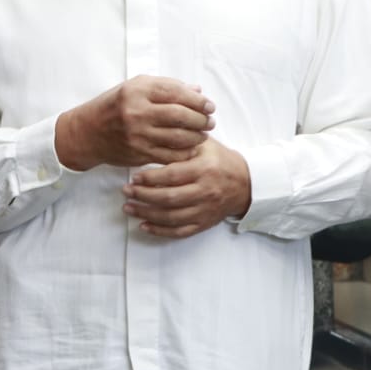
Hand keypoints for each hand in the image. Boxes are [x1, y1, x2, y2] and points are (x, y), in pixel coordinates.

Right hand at [55, 76, 214, 171]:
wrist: (87, 132)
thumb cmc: (113, 106)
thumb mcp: (134, 88)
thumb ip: (166, 87)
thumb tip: (197, 91)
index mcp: (137, 91)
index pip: (177, 93)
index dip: (198, 101)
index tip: (209, 106)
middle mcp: (137, 112)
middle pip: (181, 115)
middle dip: (201, 119)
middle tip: (209, 121)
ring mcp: (138, 134)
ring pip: (178, 137)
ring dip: (196, 137)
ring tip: (202, 134)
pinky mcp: (139, 153)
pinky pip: (170, 155)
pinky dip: (184, 152)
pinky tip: (189, 148)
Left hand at [122, 136, 251, 238]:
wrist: (245, 184)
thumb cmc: (219, 160)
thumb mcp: (204, 145)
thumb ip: (182, 142)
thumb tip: (154, 138)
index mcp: (204, 170)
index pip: (172, 176)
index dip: (150, 178)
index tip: (134, 176)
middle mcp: (205, 192)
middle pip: (169, 198)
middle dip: (143, 196)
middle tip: (125, 191)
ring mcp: (204, 210)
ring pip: (171, 217)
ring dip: (146, 213)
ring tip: (128, 207)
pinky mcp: (204, 223)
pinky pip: (180, 231)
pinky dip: (160, 230)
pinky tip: (143, 225)